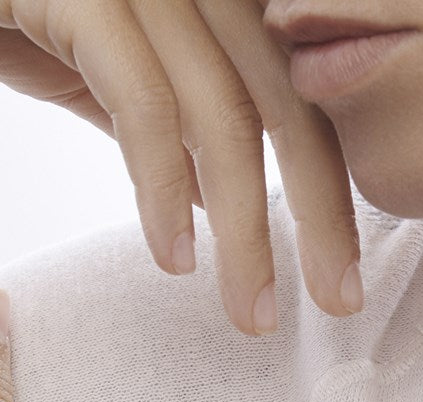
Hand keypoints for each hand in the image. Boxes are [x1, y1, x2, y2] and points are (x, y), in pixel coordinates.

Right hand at [0, 1, 362, 335]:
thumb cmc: (37, 16)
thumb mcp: (126, 74)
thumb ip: (186, 124)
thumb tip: (225, 200)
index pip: (308, 102)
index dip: (333, 193)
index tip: (344, 276)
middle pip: (289, 109)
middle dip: (320, 219)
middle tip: (337, 300)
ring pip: (226, 119)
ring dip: (246, 234)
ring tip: (251, 310)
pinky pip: (145, 107)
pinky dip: (165, 192)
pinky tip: (174, 258)